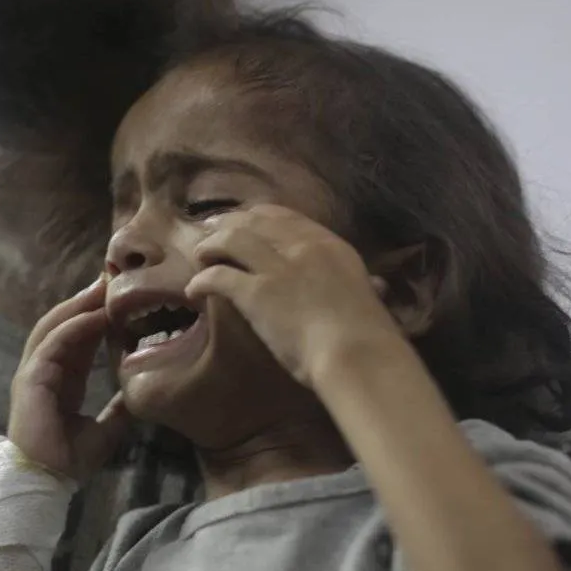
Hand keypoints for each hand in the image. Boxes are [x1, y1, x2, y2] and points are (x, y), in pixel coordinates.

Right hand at [9, 277, 131, 479]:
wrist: (46, 481)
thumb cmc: (68, 460)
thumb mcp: (106, 430)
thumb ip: (119, 410)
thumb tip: (138, 394)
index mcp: (61, 379)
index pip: (78, 337)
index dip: (97, 316)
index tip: (119, 297)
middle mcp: (45, 370)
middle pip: (63, 323)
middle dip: (86, 300)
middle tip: (110, 277)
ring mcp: (34, 372)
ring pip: (54, 326)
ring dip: (78, 305)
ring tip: (101, 286)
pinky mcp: (31, 379)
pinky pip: (52, 344)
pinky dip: (73, 327)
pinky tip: (94, 315)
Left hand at [187, 206, 402, 387]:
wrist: (357, 353)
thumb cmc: (368, 333)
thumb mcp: (368, 294)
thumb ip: (364, 283)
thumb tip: (376, 286)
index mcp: (329, 244)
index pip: (283, 216)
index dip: (255, 217)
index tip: (242, 224)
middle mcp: (300, 246)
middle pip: (252, 221)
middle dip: (227, 225)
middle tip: (210, 235)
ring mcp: (276, 267)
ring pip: (230, 240)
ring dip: (210, 246)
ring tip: (199, 257)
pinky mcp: (256, 293)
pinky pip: (218, 276)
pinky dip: (201, 281)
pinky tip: (194, 291)